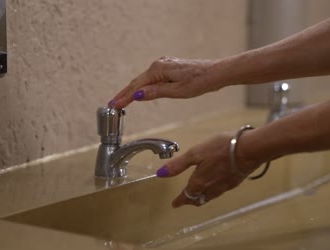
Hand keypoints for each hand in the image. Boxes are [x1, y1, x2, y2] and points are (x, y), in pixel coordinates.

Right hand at [108, 56, 224, 108]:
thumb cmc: (200, 82)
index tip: (114, 105)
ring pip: (144, 80)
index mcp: (158, 69)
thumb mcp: (176, 91)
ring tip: (121, 100)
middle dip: (125, 94)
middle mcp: (159, 64)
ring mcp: (164, 65)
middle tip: (113, 104)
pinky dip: (143, 86)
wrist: (216, 73)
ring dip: (133, 90)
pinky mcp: (169, 68)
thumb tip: (137, 94)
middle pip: (137, 82)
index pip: (136, 86)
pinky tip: (140, 92)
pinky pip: (152, 78)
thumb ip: (155, 92)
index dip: (124, 97)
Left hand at [156, 132, 261, 207]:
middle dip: (190, 200)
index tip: (175, 204)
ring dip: (202, 198)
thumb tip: (160, 174)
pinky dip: (214, 192)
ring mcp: (225, 186)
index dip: (179, 200)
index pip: (187, 195)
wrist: (251, 149)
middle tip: (185, 201)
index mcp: (200, 181)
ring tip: (198, 196)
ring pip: (210, 196)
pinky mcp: (235, 181)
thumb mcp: (196, 153)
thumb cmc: (222, 149)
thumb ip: (178, 165)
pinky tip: (215, 186)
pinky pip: (220, 191)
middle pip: (199, 199)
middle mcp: (212, 187)